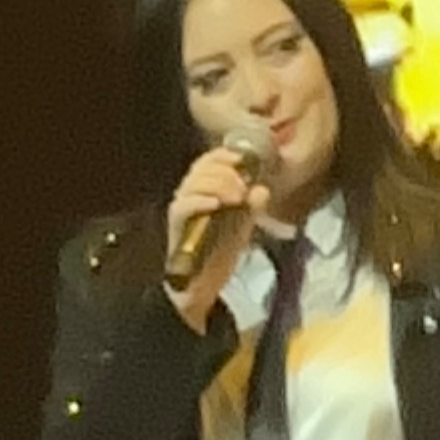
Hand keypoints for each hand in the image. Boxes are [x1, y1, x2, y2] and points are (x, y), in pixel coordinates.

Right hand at [164, 146, 270, 330]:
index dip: (224, 155)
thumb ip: (253, 206)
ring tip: (235, 197)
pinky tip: (216, 204)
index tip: (242, 159)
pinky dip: (200, 200)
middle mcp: (190, 194)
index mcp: (205, 189)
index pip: (209, 161)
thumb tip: (262, 188)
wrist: (204, 284)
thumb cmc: (221, 251)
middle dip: (226, 173)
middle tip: (243, 189)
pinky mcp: (176, 225)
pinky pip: (183, 205)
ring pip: (193, 183)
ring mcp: (182, 209)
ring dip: (217, 184)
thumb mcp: (244, 225)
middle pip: (201, 168)